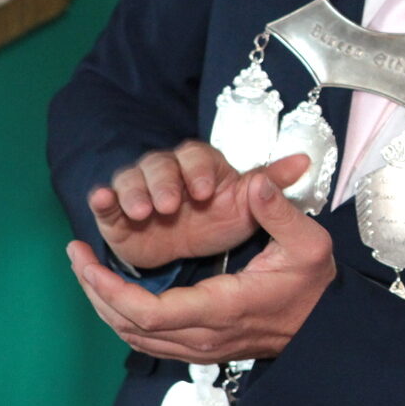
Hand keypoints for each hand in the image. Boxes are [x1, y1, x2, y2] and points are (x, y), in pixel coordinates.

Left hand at [68, 168, 336, 361]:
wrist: (324, 328)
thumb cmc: (313, 285)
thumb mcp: (308, 242)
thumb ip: (278, 212)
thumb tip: (255, 184)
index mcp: (221, 307)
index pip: (146, 310)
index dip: (107, 287)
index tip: (87, 257)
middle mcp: (203, 335)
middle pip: (127, 325)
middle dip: (93, 290)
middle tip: (77, 256)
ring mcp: (200, 347)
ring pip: (133, 336)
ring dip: (104, 305)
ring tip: (88, 270)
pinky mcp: (200, 349)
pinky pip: (147, 340)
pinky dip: (123, 317)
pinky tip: (116, 293)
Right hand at [90, 145, 309, 269]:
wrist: (195, 249)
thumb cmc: (223, 218)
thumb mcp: (249, 202)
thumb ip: (271, 182)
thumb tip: (305, 159)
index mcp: (200, 165)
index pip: (196, 156)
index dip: (199, 171)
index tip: (207, 191)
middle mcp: (166, 172)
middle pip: (158, 165)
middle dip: (164, 183)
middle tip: (171, 205)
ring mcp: (137, 191)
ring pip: (129, 180)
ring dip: (133, 193)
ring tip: (143, 212)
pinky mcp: (116, 214)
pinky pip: (104, 202)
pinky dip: (100, 200)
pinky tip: (100, 200)